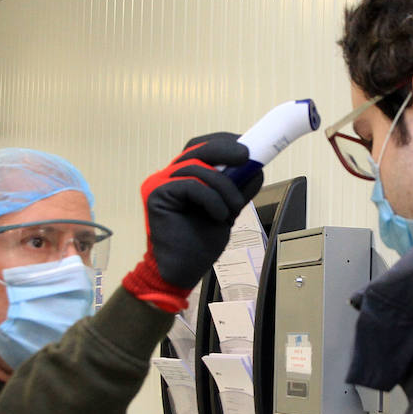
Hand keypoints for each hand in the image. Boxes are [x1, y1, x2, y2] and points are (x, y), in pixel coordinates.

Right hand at [122, 133, 263, 311]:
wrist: (182, 271)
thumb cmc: (199, 243)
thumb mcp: (227, 210)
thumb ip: (237, 189)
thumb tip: (256, 169)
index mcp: (184, 176)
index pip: (202, 148)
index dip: (224, 142)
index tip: (248, 147)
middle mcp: (169, 176)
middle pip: (197, 149)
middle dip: (225, 149)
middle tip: (246, 156)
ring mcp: (160, 183)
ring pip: (198, 167)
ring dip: (224, 187)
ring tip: (233, 208)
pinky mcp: (156, 195)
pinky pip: (191, 185)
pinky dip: (211, 199)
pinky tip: (218, 216)